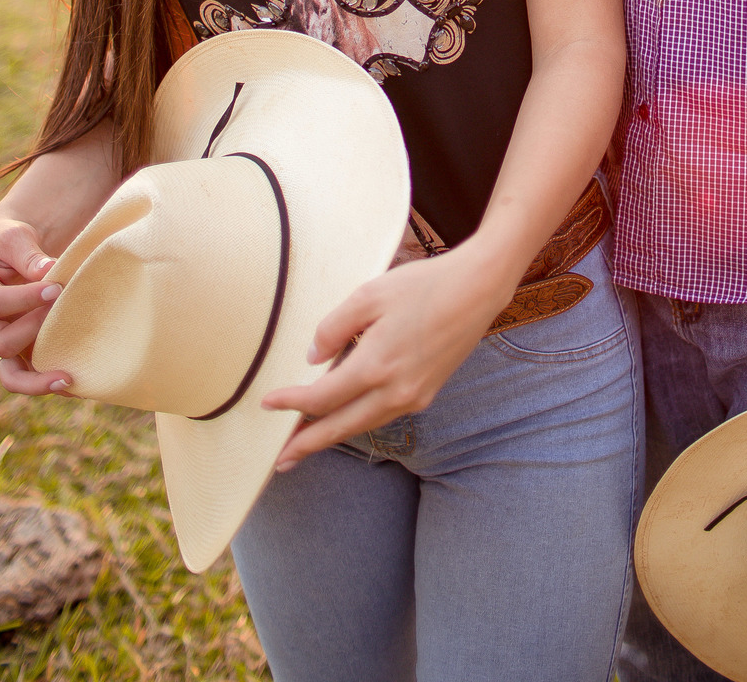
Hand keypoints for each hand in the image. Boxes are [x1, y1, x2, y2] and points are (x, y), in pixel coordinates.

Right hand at [0, 218, 71, 395]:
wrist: (14, 252)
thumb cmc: (12, 242)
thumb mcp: (15, 238)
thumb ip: (27, 254)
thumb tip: (47, 271)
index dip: (24, 299)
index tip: (56, 288)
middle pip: (0, 343)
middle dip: (34, 330)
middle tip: (63, 310)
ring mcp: (5, 340)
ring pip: (10, 374)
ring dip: (38, 377)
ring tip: (68, 377)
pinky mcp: (23, 349)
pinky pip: (30, 375)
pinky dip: (48, 383)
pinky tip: (76, 384)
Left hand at [263, 241, 513, 466]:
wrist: (478, 289)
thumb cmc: (424, 285)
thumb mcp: (369, 294)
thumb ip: (334, 327)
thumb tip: (313, 358)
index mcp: (377, 366)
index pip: (322, 398)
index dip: (291, 403)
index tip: (267, 404)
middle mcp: (396, 391)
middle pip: (340, 427)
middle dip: (307, 445)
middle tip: (280, 460)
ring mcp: (415, 396)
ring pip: (363, 425)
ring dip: (332, 436)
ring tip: (307, 444)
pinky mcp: (427, 392)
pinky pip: (384, 415)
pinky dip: (359, 421)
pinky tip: (347, 416)